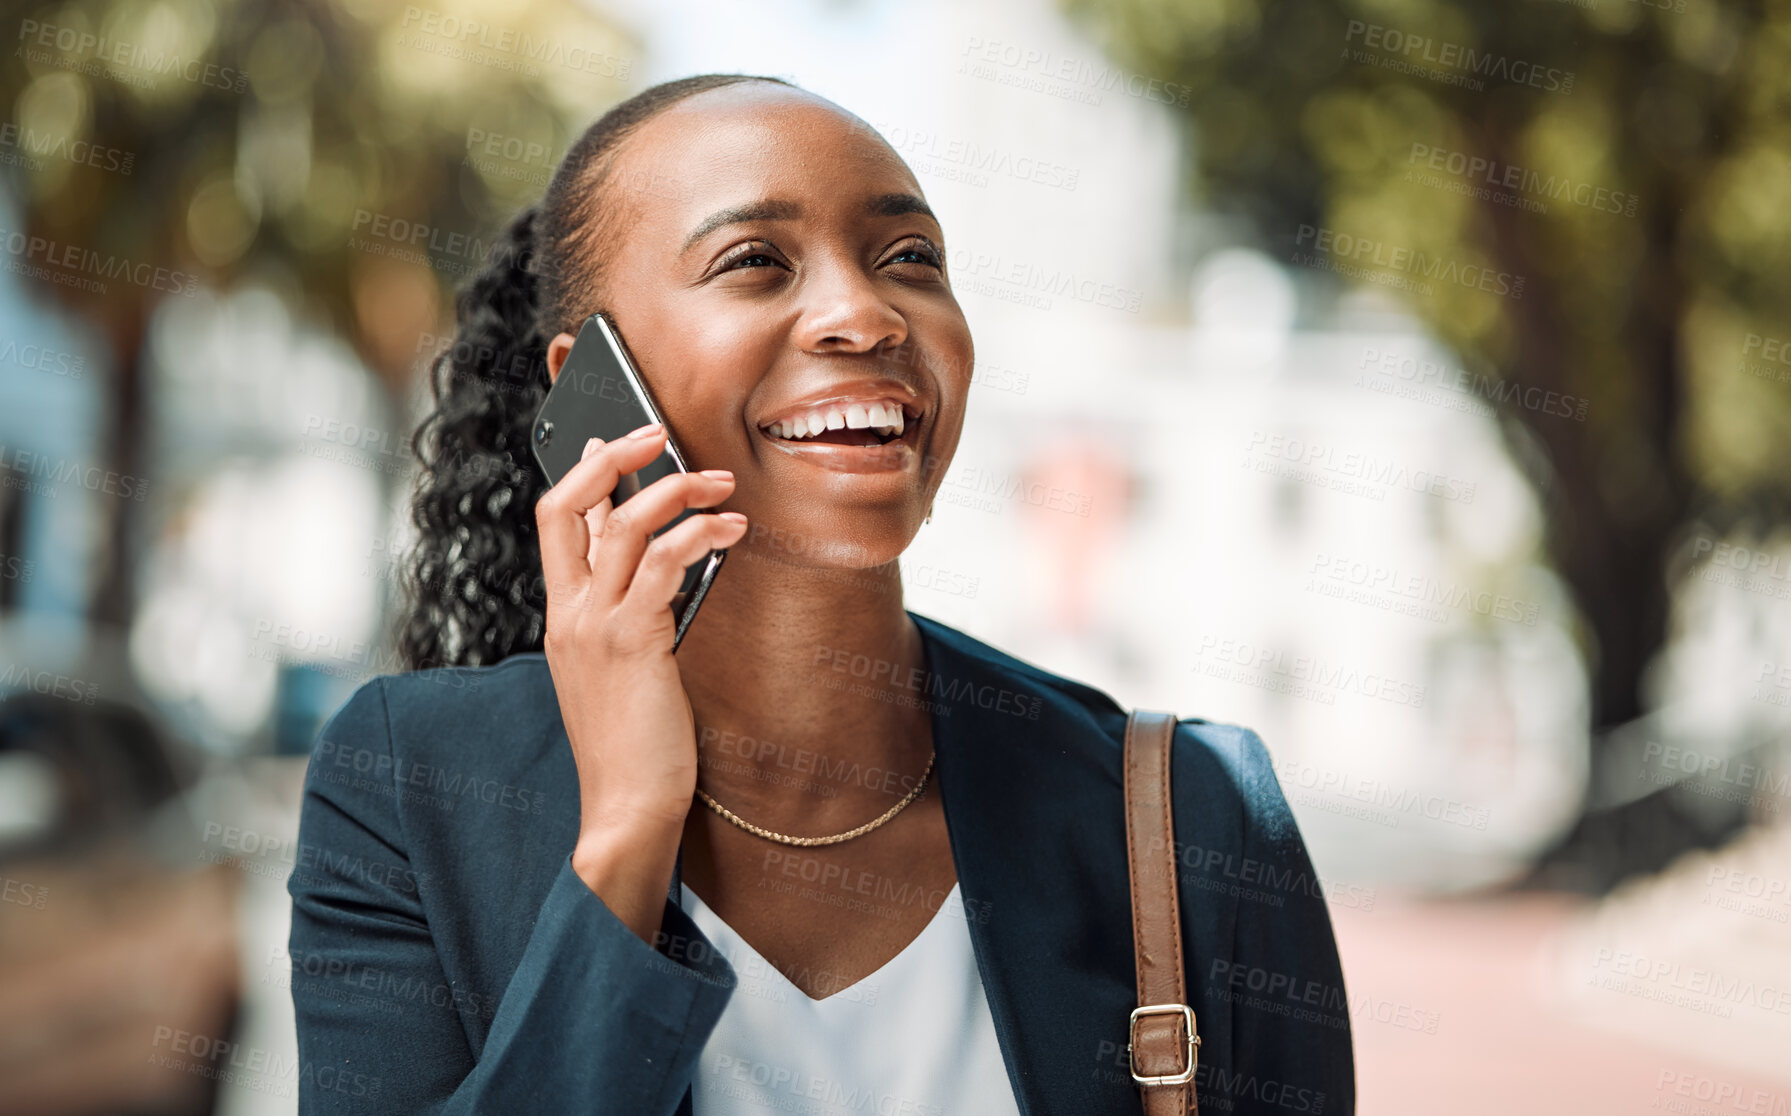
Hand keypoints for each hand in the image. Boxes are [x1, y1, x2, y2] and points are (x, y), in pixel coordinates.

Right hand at [533, 422, 746, 937]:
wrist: (625, 807)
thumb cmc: (635, 746)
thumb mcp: (621, 670)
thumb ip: (631, 616)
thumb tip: (666, 566)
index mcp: (562, 618)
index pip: (555, 523)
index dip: (582, 473)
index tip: (613, 441)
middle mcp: (568, 615)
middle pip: (567, 506)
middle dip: (613, 458)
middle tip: (659, 433)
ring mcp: (594, 627)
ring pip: (623, 524)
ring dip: (678, 490)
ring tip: (722, 484)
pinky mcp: (631, 643)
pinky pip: (665, 563)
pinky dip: (701, 533)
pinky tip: (732, 530)